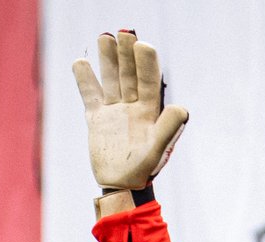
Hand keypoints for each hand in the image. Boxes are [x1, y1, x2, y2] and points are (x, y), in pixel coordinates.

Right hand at [72, 30, 188, 190]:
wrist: (121, 186)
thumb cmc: (142, 170)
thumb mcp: (157, 149)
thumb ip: (168, 129)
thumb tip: (183, 109)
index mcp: (149, 112)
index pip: (149, 81)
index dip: (146, 63)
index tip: (142, 44)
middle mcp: (133, 107)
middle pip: (129, 75)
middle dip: (126, 54)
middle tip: (123, 33)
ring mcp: (114, 112)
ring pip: (111, 80)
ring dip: (108, 60)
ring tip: (104, 37)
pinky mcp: (97, 119)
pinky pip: (90, 95)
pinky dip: (85, 80)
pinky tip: (80, 63)